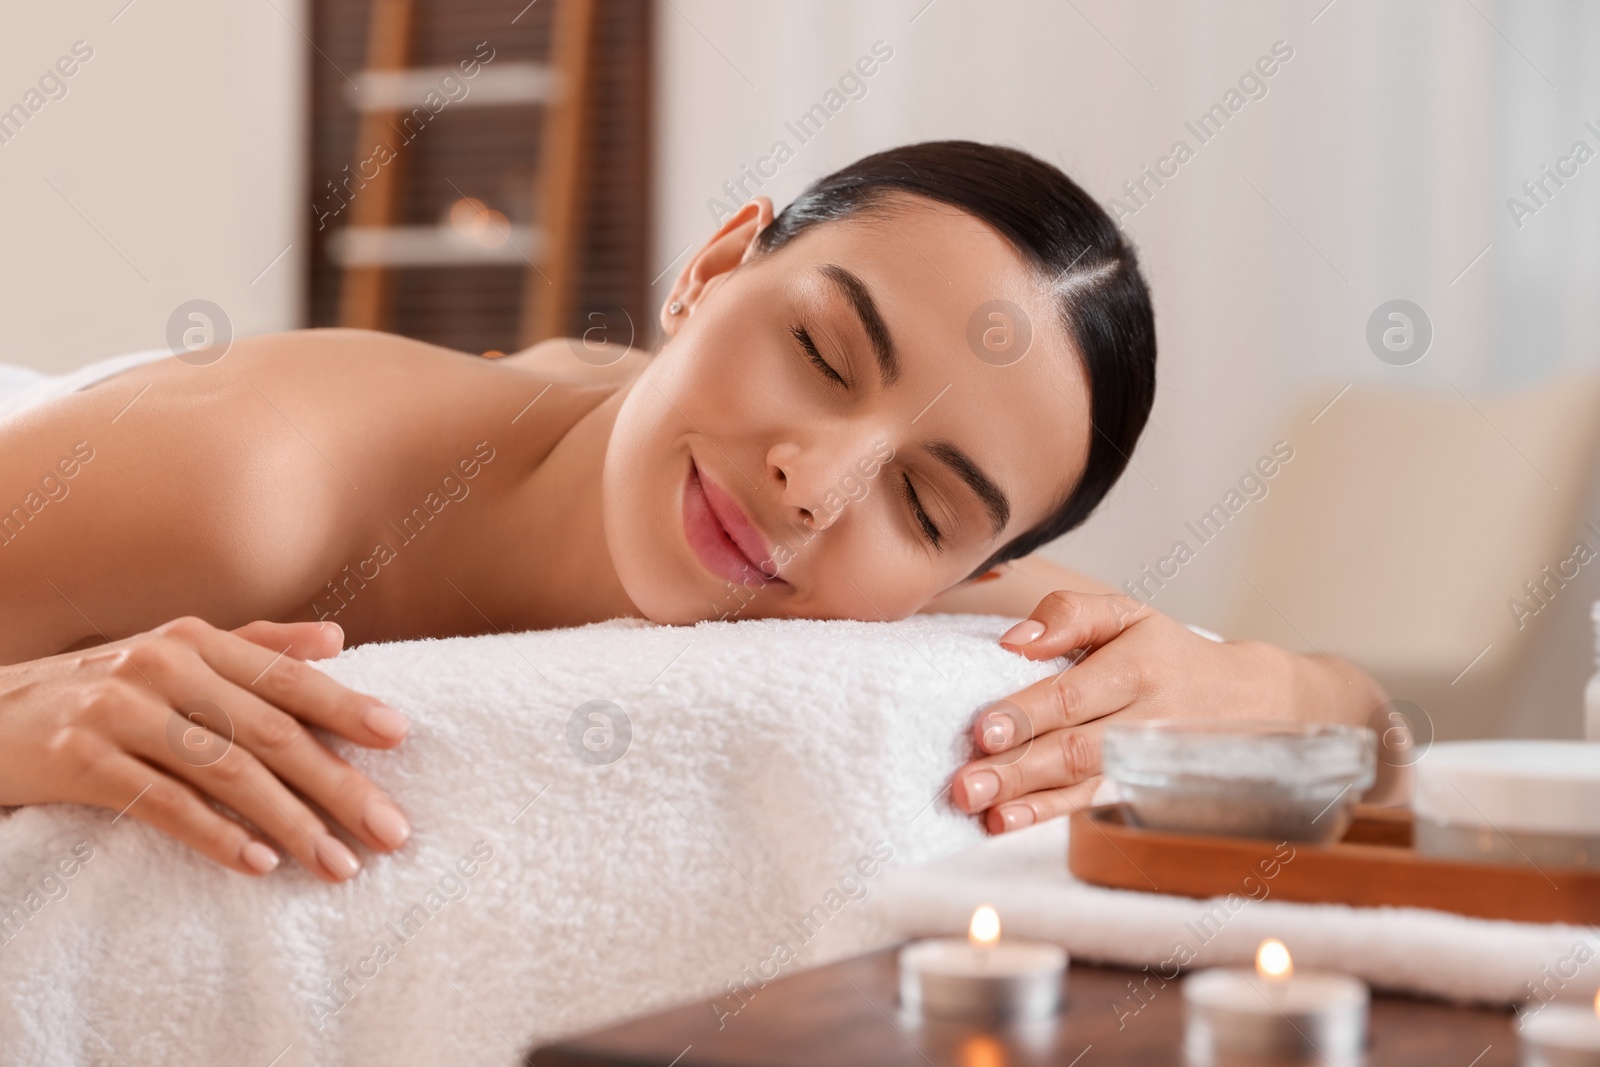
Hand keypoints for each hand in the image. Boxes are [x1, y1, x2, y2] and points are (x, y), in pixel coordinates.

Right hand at [0, 616, 410, 880]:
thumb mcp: (172, 656)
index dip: (346, 706)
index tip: (400, 738)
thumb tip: (338, 639)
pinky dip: (216, 835)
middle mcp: (162, 668)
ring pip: (226, 772)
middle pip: (269, 730)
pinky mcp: (80, 761)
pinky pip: (163, 804)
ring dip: (291, 822)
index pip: (286, 678)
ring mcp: (119, 712)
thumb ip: (255, 647)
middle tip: (391, 828)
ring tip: (338, 863)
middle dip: (337, 783)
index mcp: (194, 641)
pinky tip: (261, 862)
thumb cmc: (98, 690)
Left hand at [951, 591, 1302, 832]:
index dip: (1028, 714)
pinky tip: (1008, 824)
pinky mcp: (1140, 792)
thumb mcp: (1128, 614)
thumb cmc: (1166, 651)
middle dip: (1015, 771)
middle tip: (963, 786)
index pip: (1074, 695)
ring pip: (1081, 786)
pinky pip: (1091, 807)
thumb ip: (1070, 614)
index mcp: (1138, 668)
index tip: (983, 730)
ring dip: (1027, 803)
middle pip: (1073, 750)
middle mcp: (1144, 721)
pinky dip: (1048, 817)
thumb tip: (1014, 640)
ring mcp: (1144, 765)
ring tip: (981, 812)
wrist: (1247, 701)